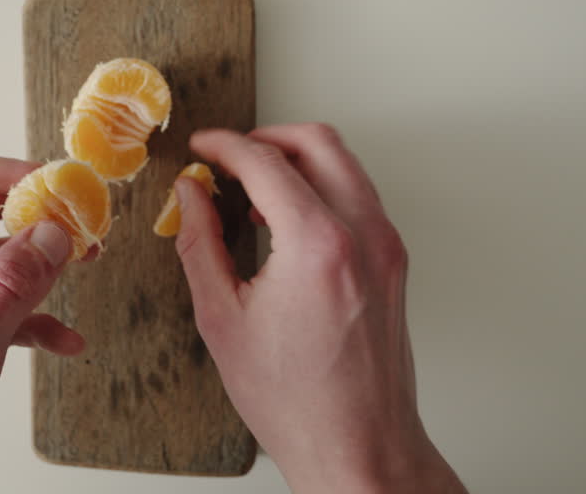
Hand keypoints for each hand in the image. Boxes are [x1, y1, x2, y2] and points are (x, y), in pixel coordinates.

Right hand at [173, 125, 464, 492]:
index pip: (266, 162)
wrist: (359, 446)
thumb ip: (202, 243)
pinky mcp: (394, 263)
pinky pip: (359, 197)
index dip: (224, 146)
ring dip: (297, 161)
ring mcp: (387, 247)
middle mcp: (363, 235)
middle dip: (267, 138)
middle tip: (228, 157)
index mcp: (317, 245)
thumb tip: (190, 195)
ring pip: (345, 165)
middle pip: (318, 143)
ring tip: (253, 190)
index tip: (201, 148)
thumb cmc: (295, 400)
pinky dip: (321, 189)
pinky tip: (286, 219)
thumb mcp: (223, 319)